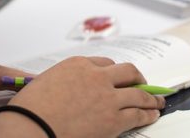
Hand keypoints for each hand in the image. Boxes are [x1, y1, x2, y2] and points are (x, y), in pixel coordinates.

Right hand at [0, 57, 164, 137]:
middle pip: (127, 71)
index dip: (113, 72)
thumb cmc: (31, 108)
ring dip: (150, 97)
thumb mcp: (46, 82)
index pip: (104, 63)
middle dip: (137, 78)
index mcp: (78, 65)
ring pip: (138, 93)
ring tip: (157, 100)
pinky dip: (148, 114)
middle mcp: (96, 77)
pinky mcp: (113, 119)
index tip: (117, 77)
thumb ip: (64, 81)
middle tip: (142, 82)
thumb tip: (70, 89)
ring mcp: (108, 98)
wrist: (32, 126)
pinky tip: (152, 115)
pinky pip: (138, 114)